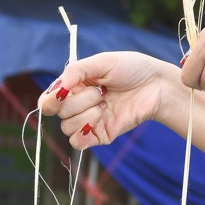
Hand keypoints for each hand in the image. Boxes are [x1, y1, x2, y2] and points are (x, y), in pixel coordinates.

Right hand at [39, 51, 181, 147]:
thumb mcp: (102, 61)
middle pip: (58, 113)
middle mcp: (78, 104)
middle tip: (100, 91)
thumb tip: (58, 88)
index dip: (50, 99)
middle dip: (79, 101)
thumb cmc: (131, 69)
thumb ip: (76, 71)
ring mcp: (89, 121)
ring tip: (105, 103)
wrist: (156, 86)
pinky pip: (78, 143)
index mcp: (74, 86)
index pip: (48, 99)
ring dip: (85, 114)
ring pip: (67, 127)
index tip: (62, 93)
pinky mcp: (100, 135)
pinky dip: (82, 133)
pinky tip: (98, 120)